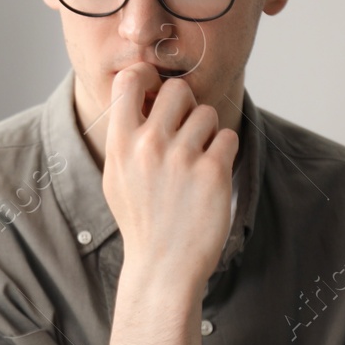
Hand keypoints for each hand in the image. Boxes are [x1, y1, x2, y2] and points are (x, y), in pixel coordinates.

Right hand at [102, 63, 237, 290]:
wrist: (163, 266)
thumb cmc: (141, 220)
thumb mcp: (116, 177)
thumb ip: (125, 136)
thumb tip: (142, 94)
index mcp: (120, 144)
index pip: (129, 79)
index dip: (147, 77)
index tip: (155, 93)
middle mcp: (149, 145)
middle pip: (178, 89)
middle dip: (186, 106)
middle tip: (185, 132)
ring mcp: (182, 158)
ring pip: (207, 113)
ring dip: (207, 132)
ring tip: (197, 161)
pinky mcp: (213, 172)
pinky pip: (228, 137)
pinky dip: (224, 152)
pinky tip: (211, 175)